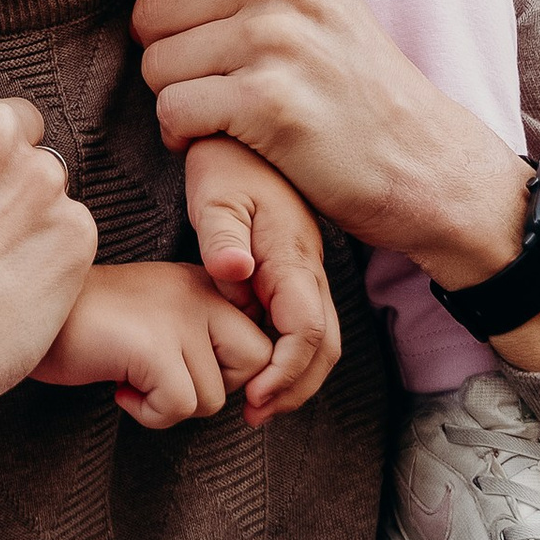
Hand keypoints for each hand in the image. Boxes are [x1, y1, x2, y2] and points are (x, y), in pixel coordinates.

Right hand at [34, 259, 257, 430]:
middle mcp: (200, 292)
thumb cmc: (90, 325)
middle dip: (216, 389)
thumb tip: (251, 392)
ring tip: (132, 383)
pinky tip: (119, 390)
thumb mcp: (159, 317)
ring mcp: (178, 317)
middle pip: (256, 362)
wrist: (28, 310)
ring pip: (214, 397)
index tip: (195, 382)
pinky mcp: (154, 347)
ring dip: (171, 406)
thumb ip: (203, 338)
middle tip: (167, 384)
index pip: (262, 337)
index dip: (237, 373)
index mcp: (204, 282)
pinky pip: (179, 407)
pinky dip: (149, 414)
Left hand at [129, 0, 534, 291]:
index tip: (175, 9)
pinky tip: (220, 138)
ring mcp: (276, 38)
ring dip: (176, 98)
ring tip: (225, 109)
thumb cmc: (351, 83)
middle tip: (214, 79)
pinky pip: (173, 110)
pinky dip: (183, 135)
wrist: (423, 158)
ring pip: (155, 63)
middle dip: (166, 53)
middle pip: (150, 8)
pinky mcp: (268, 101)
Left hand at [179, 136, 343, 420]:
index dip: (285, 374)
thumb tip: (236, 274)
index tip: (254, 399)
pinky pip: (303, 319)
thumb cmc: (227, 158)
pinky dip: (288, 352)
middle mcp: (308, 266)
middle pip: (324, 345)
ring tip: (257, 402)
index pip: (307, 332)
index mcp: (293, 255)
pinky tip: (255, 360)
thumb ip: (222, 236)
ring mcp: (306, 266)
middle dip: (295, 388)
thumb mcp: (215, 192)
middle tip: (256, 415)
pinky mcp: (294, 264)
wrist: (248, 125)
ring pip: (320, 335)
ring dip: (295, 375)